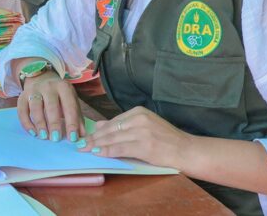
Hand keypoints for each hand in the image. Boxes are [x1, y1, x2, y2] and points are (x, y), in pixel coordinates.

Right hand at [18, 70, 84, 142]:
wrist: (41, 77)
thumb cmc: (59, 93)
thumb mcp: (71, 100)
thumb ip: (77, 116)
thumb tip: (82, 135)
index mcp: (63, 87)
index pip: (69, 106)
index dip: (71, 123)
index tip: (72, 138)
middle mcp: (48, 87)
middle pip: (51, 106)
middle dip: (54, 123)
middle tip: (56, 138)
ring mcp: (34, 90)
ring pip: (35, 107)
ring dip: (40, 123)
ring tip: (44, 136)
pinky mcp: (22, 96)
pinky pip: (22, 110)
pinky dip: (26, 123)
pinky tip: (33, 132)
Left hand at [76, 106, 193, 169]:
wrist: (186, 150)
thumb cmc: (166, 140)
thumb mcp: (145, 126)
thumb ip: (123, 126)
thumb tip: (99, 126)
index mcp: (139, 112)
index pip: (113, 122)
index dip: (98, 131)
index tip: (85, 137)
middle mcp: (139, 119)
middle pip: (110, 130)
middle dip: (93, 138)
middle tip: (80, 144)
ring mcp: (142, 131)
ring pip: (113, 139)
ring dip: (97, 145)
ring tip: (85, 149)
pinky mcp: (144, 145)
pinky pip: (120, 148)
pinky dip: (107, 151)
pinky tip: (98, 154)